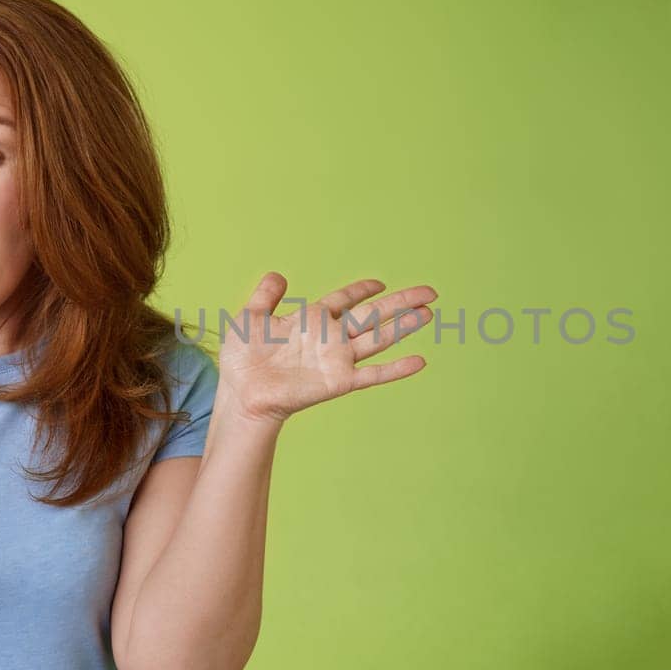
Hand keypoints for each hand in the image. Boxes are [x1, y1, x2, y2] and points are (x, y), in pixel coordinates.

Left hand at [216, 272, 436, 424]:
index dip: (362, 290)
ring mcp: (338, 360)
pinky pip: (373, 374)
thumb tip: (279, 276)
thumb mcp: (250, 318)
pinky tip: (419, 361)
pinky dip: (396, 369)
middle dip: (401, 302)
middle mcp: (331, 338)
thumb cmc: (242, 360)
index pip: (345, 300)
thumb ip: (266, 296)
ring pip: (379, 338)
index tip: (380, 283)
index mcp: (312, 320)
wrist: (241, 393)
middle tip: (430, 292)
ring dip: (404, 326)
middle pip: (373, 315)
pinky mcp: (339, 382)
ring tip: (429, 313)